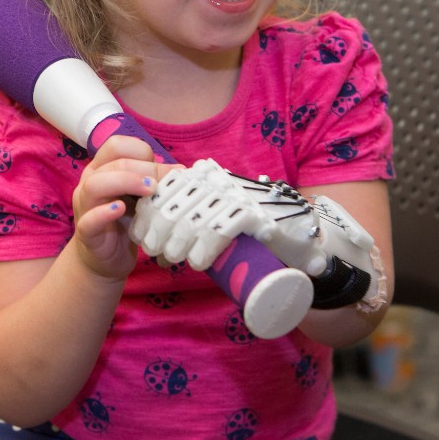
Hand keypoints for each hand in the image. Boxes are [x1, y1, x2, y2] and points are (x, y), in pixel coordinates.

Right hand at [70, 136, 165, 281]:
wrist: (107, 259)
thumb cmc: (125, 222)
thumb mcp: (139, 197)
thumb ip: (152, 181)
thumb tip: (179, 170)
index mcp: (102, 169)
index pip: (116, 145)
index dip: (141, 151)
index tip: (163, 169)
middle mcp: (90, 182)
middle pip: (113, 163)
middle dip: (145, 169)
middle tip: (168, 182)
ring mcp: (85, 207)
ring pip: (95, 185)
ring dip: (126, 181)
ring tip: (150, 190)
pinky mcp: (86, 233)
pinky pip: (89, 220)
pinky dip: (104, 213)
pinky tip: (120, 209)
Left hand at [130, 159, 386, 310]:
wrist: (298, 236)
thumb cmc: (248, 231)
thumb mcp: (213, 213)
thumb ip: (187, 215)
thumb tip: (151, 235)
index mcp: (204, 176)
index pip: (164, 190)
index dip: (147, 215)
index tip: (140, 237)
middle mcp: (219, 181)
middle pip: (173, 207)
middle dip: (158, 234)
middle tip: (159, 256)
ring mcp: (237, 197)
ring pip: (191, 221)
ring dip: (176, 246)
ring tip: (175, 261)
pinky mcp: (253, 216)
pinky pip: (218, 230)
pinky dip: (203, 250)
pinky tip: (198, 263)